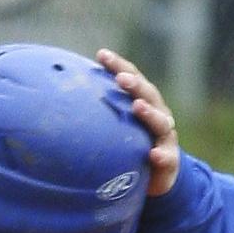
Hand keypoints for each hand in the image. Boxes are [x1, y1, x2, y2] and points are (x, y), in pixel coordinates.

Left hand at [97, 48, 179, 198]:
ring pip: (160, 121)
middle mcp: (157, 113)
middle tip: (120, 78)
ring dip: (149, 113)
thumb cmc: (131, 146)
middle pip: (147, 94)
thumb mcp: (116, 128)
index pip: (131, 78)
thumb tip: (63, 103)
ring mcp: (165, 136)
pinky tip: (154, 155)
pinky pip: (168, 157)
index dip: (118, 65)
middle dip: (135, 84)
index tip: (101, 55)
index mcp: (143, 101)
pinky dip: (162, 156)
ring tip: (137, 106)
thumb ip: (100, 115)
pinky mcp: (170, 159)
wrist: (158, 177)